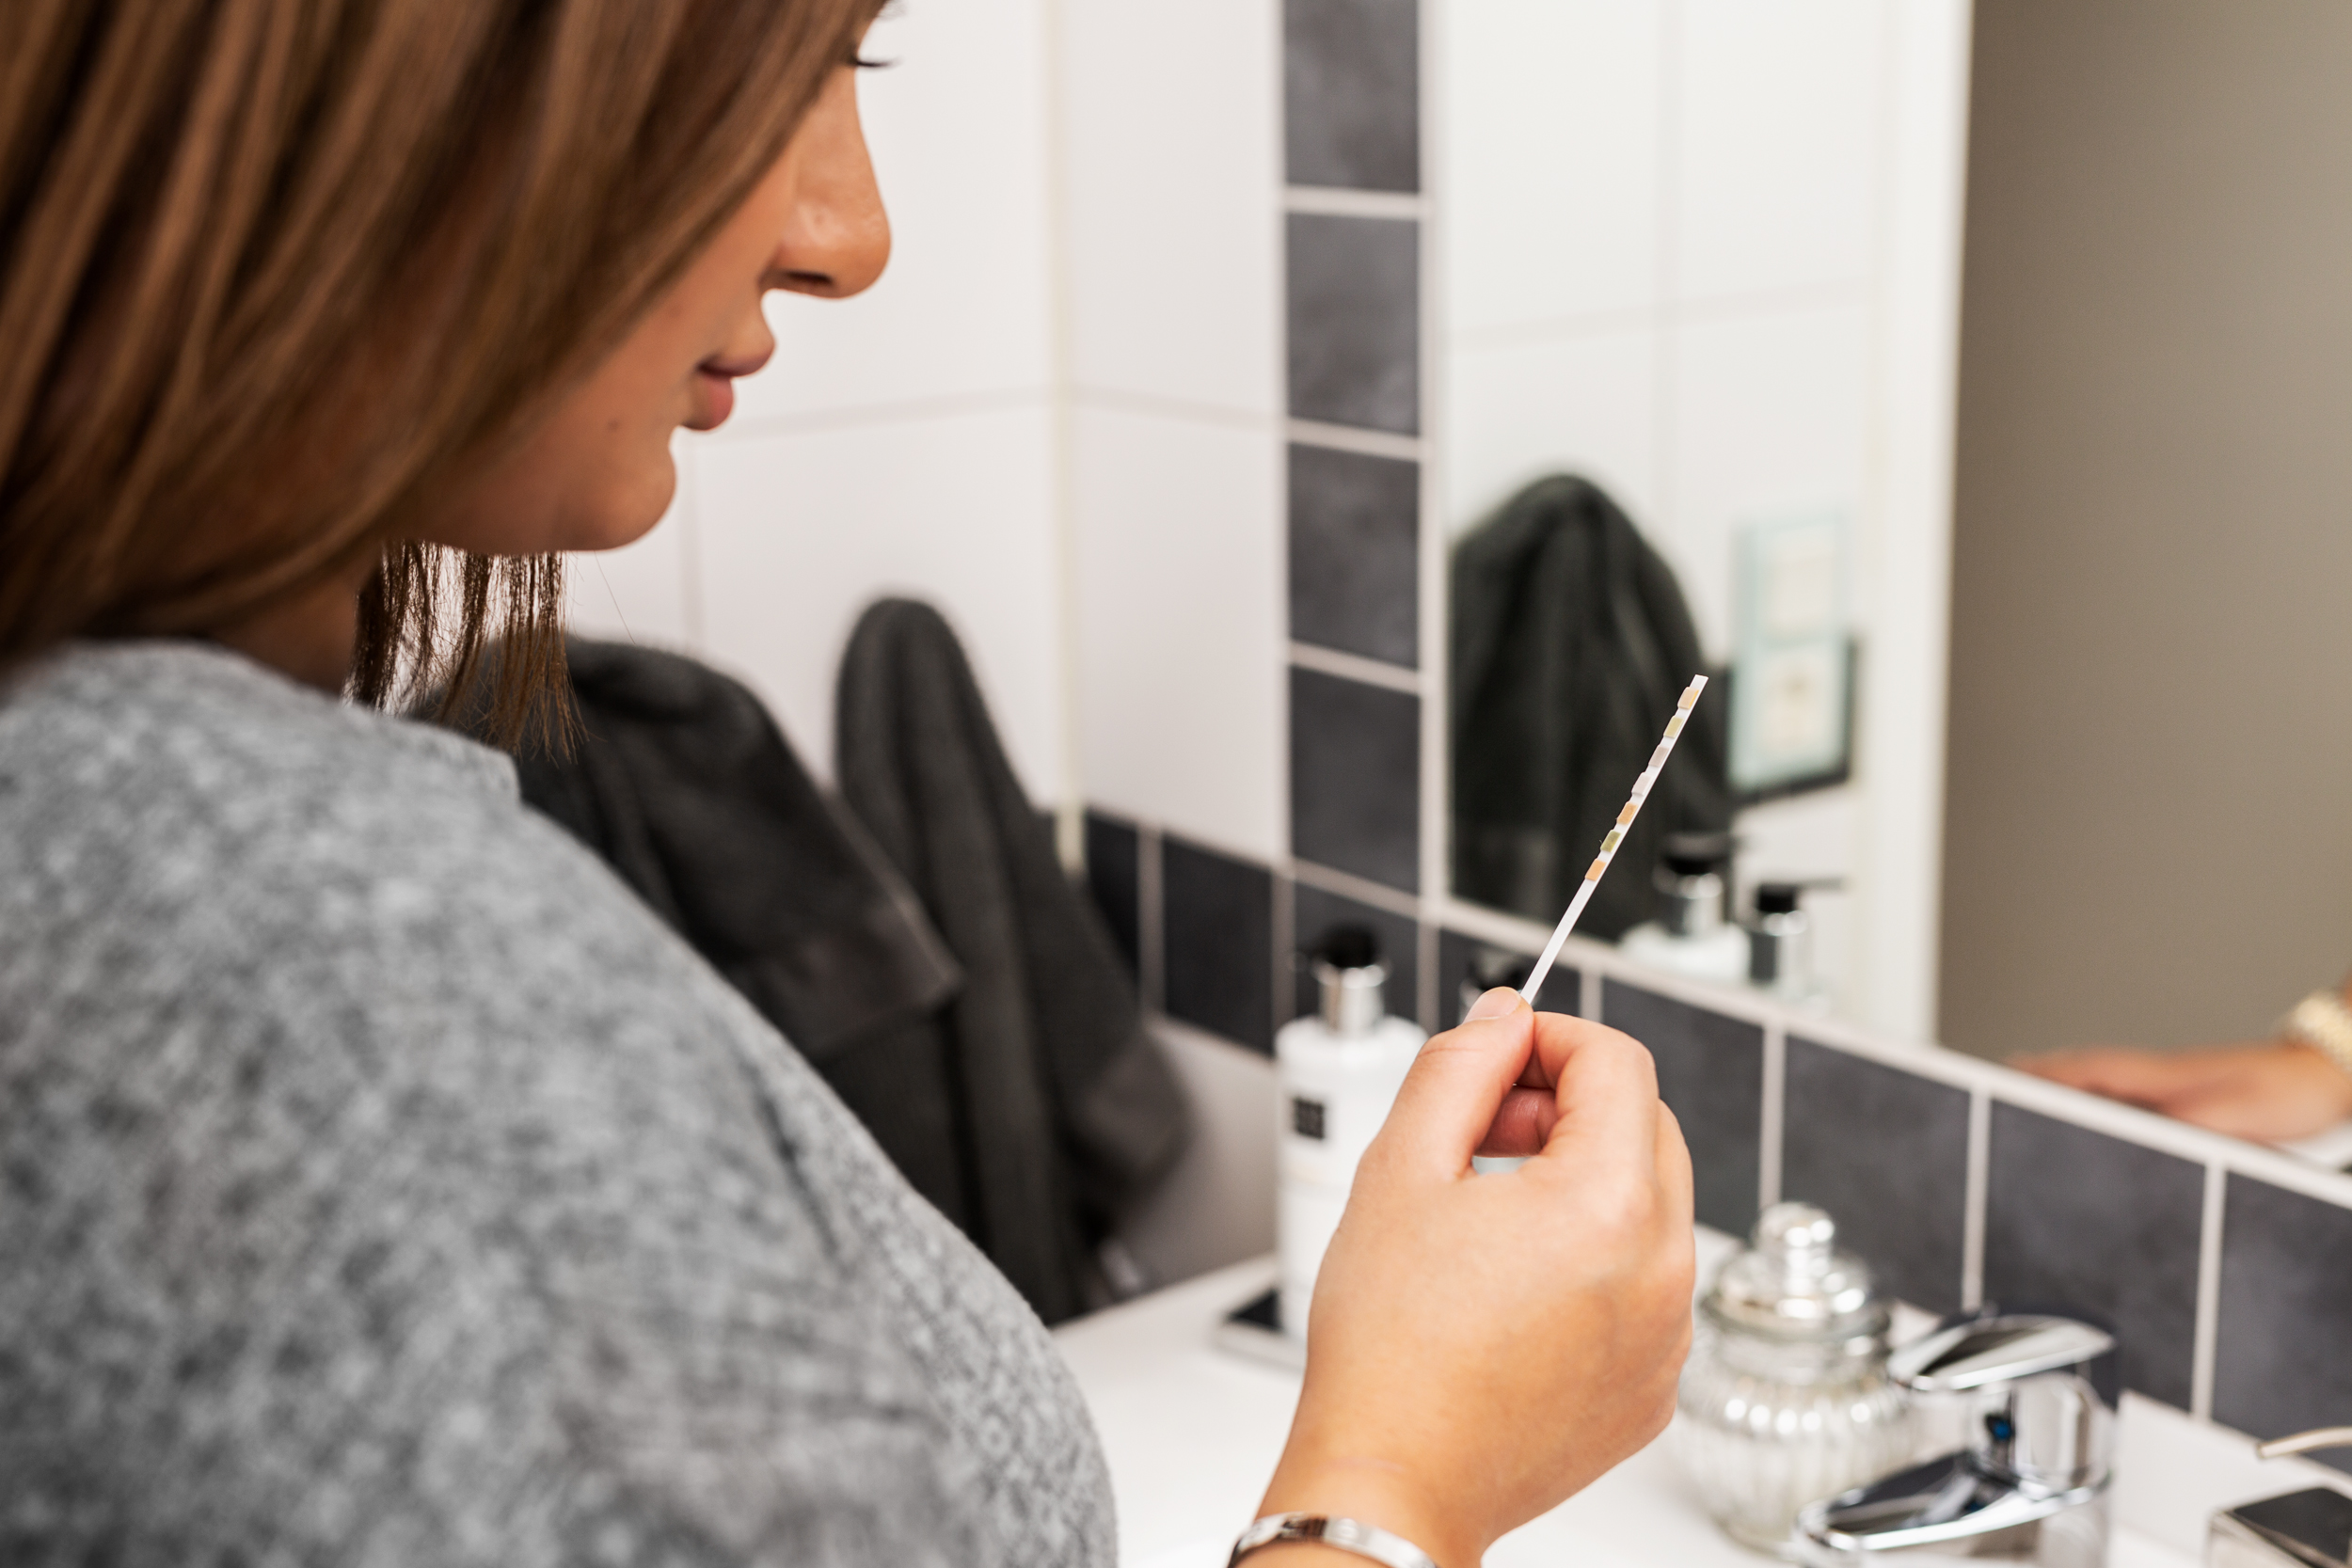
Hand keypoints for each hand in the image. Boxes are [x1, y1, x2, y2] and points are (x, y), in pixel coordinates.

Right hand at [1251, 990, 1695, 1567]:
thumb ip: (1459, 1067)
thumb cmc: (1389, 1349)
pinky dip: (1593, 1260)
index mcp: (1609, 1205)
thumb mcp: (1400, 1168)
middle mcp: (1663, 1270)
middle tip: (1482, 1135)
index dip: (1550, 1037)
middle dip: (1567, 1106)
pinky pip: (1645, 1285)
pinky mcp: (1652, 1387)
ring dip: (1582, 1181)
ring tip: (1486, 1216)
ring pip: (1649, 1206)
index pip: (1619, 1063)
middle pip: (1647, 1127)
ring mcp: (1666, 1336)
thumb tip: (1504, 1018)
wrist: (1393, 1482)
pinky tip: (1510, 1287)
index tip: (1500, 1057)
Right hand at [2015, 1040, 2351, 1141]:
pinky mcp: (2189, 1100)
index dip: (2037, 1077)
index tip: (2000, 1077)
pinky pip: (2130, 1100)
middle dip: (2038, 1078)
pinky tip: (2106, 1120)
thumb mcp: (2227, 1117)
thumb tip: (2129, 1142)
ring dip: (2067, 1088)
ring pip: (2105, 1086)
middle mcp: (2157, 1077)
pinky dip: (2102, 1104)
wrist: (2328, 1076)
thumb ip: (2176, 1129)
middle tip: (1999, 1084)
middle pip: (2082, 1074)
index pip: (2082, 1070)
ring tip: (2033, 1097)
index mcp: (2156, 1076)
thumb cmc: (2285, 1090)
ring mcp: (2171, 1087)